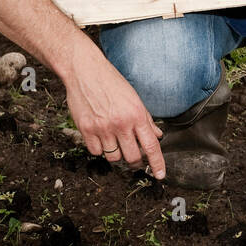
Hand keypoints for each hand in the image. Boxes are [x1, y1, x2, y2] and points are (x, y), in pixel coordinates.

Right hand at [64, 45, 165, 178]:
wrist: (84, 70)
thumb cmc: (111, 82)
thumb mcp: (134, 98)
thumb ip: (146, 119)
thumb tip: (157, 136)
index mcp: (137, 115)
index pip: (151, 146)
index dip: (158, 163)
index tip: (160, 175)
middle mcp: (121, 124)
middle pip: (132, 158)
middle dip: (135, 161)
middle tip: (134, 157)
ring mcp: (102, 128)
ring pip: (114, 157)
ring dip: (116, 154)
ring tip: (114, 140)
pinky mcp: (86, 129)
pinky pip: (96, 152)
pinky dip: (100, 149)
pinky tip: (101, 136)